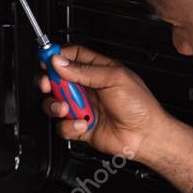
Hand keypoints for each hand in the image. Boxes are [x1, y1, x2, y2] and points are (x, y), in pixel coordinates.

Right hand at [39, 45, 192, 192]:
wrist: (145, 135)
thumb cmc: (140, 106)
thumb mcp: (114, 79)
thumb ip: (85, 71)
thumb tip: (59, 62)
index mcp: (98, 70)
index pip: (71, 57)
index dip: (56, 56)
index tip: (47, 59)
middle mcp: (88, 88)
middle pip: (57, 79)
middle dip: (49, 81)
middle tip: (50, 85)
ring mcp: (83, 107)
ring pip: (55, 103)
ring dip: (57, 105)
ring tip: (68, 108)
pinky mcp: (80, 127)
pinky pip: (62, 125)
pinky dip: (69, 126)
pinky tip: (83, 124)